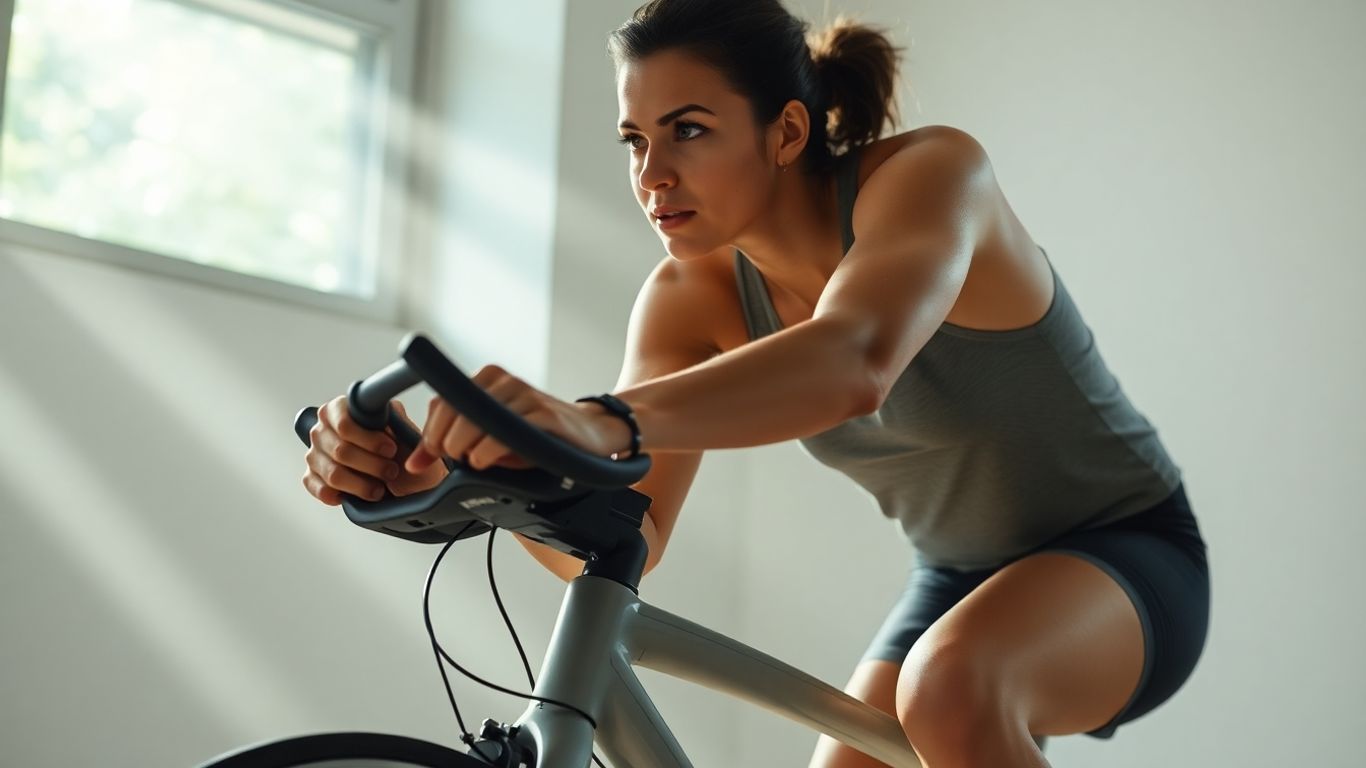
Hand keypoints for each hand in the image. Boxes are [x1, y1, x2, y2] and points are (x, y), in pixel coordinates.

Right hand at [302, 397, 447, 503]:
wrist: (400, 472)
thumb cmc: (397, 446)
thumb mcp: (399, 426)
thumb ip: (393, 417)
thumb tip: (390, 412)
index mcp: (338, 410)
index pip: (345, 424)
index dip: (370, 440)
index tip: (391, 449)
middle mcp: (321, 430)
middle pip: (341, 451)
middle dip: (372, 465)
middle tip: (392, 470)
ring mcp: (314, 454)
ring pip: (334, 475)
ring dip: (362, 485)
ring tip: (380, 488)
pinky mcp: (312, 477)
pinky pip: (321, 490)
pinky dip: (341, 496)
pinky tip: (357, 495)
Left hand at [404, 364, 632, 473]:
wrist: (591, 433)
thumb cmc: (537, 437)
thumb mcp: (490, 439)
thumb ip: (451, 444)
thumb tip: (414, 464)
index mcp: (487, 379)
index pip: (441, 404)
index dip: (430, 434)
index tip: (434, 456)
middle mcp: (502, 380)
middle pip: (453, 410)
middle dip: (445, 442)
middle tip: (457, 460)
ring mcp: (523, 394)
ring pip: (474, 420)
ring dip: (464, 447)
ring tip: (472, 461)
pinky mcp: (543, 413)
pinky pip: (502, 432)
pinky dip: (486, 450)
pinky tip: (484, 461)